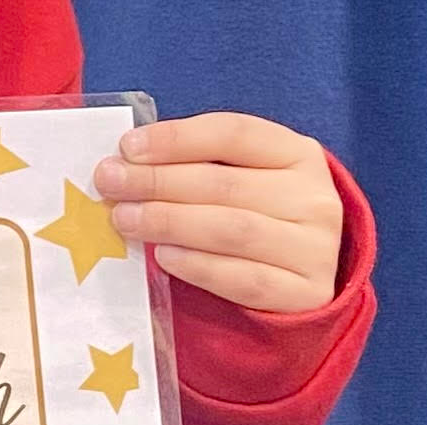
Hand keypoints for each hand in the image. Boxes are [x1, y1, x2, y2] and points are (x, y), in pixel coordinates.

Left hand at [92, 112, 343, 313]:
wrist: (299, 279)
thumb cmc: (256, 215)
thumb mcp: (240, 178)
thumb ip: (195, 166)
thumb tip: (125, 162)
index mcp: (298, 153)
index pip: (234, 133)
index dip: (177, 138)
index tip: (127, 147)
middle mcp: (315, 198)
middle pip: (226, 184)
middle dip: (158, 181)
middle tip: (110, 182)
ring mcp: (316, 248)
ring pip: (233, 229)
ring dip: (170, 222)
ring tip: (125, 219)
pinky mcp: (306, 294)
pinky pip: (245, 279)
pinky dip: (199, 266)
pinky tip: (164, 257)